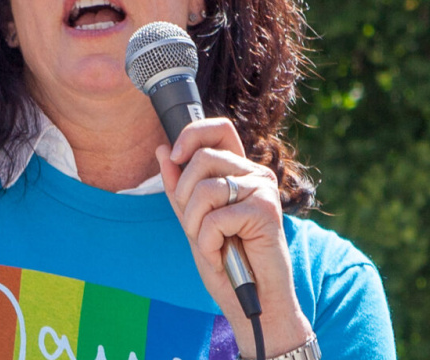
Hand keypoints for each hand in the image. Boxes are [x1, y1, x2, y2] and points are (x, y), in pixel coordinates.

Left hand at [155, 118, 312, 357]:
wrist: (254, 300)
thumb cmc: (227, 262)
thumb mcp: (193, 221)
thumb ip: (179, 188)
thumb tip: (164, 150)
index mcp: (238, 171)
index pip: (218, 129)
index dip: (191, 135)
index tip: (174, 157)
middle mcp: (255, 173)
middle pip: (203, 157)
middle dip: (184, 196)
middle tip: (197, 228)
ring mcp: (262, 189)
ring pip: (205, 189)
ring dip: (195, 226)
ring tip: (211, 246)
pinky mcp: (266, 209)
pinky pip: (216, 217)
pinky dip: (209, 244)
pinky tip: (222, 256)